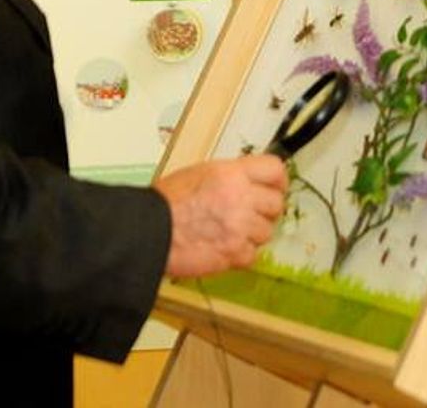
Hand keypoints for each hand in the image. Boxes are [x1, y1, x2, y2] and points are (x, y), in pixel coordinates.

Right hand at [153, 155, 287, 277]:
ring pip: (267, 232)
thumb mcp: (198, 174)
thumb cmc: (165, 204)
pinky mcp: (234, 252)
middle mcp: (240, 197)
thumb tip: (246, 184)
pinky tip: (224, 249)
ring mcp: (240, 226)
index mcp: (231, 173)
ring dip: (252, 235)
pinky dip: (241, 256)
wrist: (149, 231)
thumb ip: (228, 178)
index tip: (276, 187)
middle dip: (266, 211)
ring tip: (231, 234)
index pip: (274, 170)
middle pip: (276, 204)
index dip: (278, 181)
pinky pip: (252, 255)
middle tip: (251, 215)